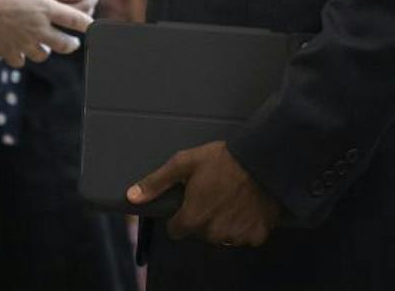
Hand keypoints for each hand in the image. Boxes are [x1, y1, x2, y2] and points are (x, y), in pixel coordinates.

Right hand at [0, 0, 92, 67]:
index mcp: (45, 8)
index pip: (75, 19)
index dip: (88, 25)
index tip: (95, 28)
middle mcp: (38, 28)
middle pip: (65, 44)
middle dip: (71, 44)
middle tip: (72, 43)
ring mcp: (24, 42)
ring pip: (43, 55)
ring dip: (45, 50)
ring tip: (43, 45)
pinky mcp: (8, 51)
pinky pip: (20, 61)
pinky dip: (21, 56)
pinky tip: (19, 50)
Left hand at [127, 140, 281, 247]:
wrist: (263, 158)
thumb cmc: (221, 159)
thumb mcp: (185, 163)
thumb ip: (157, 182)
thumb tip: (130, 197)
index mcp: (193, 218)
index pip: (176, 230)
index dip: (181, 215)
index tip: (191, 201)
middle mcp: (213, 234)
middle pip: (200, 233)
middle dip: (203, 218)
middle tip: (213, 195)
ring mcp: (236, 236)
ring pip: (223, 237)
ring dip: (224, 224)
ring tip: (231, 199)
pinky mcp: (257, 235)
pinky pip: (246, 237)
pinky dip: (246, 226)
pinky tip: (247, 207)